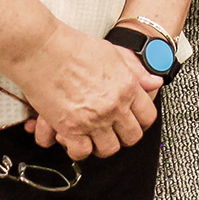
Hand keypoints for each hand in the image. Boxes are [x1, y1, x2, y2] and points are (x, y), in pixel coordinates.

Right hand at [16, 23, 160, 159]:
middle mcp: (114, 105)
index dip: (141, 122)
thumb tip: (154, 82)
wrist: (44, 50)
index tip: (133, 122)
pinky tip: (75, 141)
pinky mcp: (69, 128)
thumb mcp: (114, 53)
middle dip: (123, 136)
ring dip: (102, 145)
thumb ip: (136, 71)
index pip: (147, 116)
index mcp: (127, 87)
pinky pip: (81, 152)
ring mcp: (93, 119)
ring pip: (108, 148)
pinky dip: (79, 149)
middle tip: (114, 132)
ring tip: (95, 138)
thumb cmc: (75, 47)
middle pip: (131, 136)